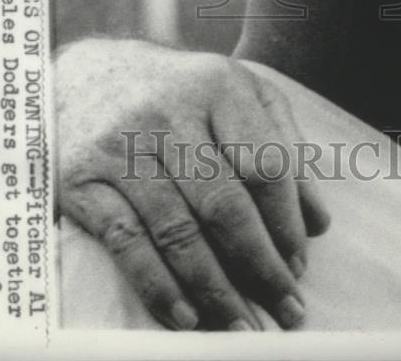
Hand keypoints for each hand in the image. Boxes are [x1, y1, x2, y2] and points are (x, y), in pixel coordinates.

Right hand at [55, 38, 329, 330]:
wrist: (83, 72)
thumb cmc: (178, 91)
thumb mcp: (237, 94)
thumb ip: (283, 147)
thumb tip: (318, 222)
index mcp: (218, 87)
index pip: (265, 164)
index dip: (286, 223)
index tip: (299, 265)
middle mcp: (170, 112)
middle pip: (224, 203)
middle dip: (260, 266)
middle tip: (285, 310)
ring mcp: (122, 146)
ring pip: (178, 230)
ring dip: (215, 288)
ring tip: (241, 327)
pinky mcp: (82, 178)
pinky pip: (126, 242)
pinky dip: (157, 286)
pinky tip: (185, 316)